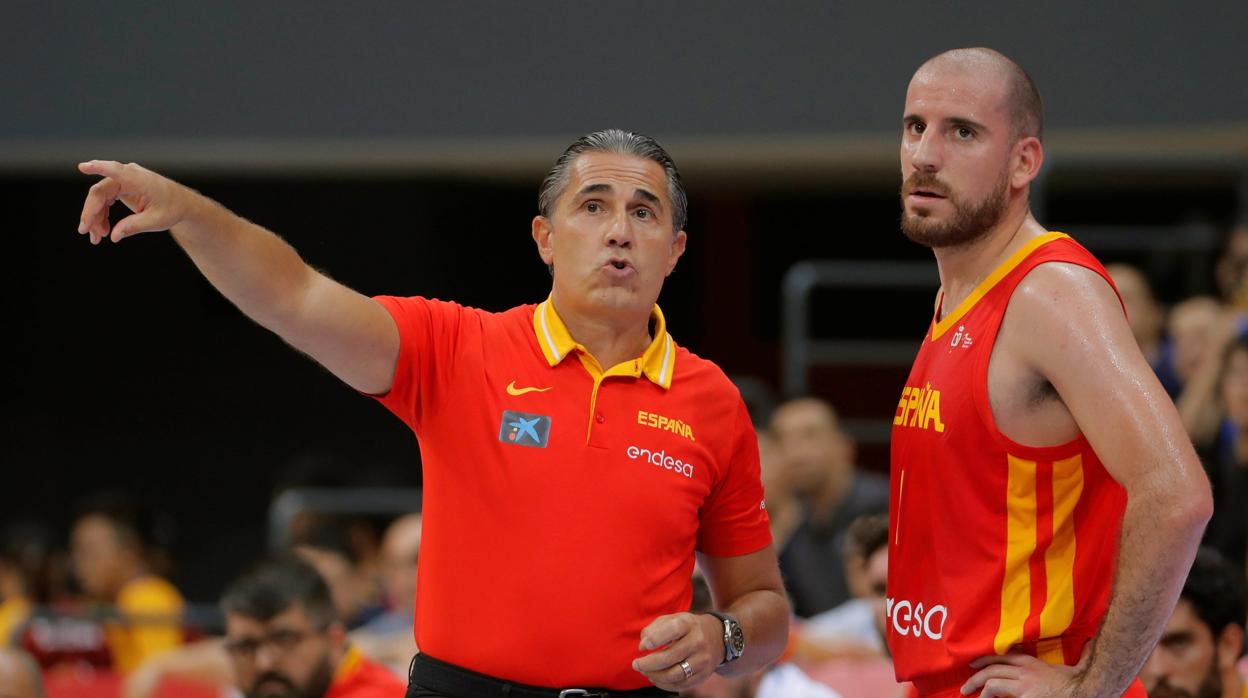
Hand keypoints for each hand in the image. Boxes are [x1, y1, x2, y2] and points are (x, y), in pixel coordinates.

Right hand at [77, 160, 196, 243]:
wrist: (181, 204)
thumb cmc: (173, 209)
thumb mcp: (157, 221)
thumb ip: (135, 226)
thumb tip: (114, 236)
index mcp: (140, 180)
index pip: (116, 170)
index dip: (99, 168)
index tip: (83, 167)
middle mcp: (128, 176)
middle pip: (100, 192)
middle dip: (90, 212)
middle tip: (85, 231)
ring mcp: (123, 181)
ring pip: (99, 198)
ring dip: (95, 217)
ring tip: (96, 238)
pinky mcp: (121, 188)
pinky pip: (105, 201)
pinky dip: (102, 216)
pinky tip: (103, 230)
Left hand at [632, 612, 723, 690]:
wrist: (718, 637)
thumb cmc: (687, 628)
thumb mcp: (673, 619)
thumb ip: (654, 628)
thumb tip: (643, 646)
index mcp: (688, 624)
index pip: (672, 630)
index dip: (655, 638)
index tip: (643, 646)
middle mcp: (698, 641)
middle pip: (670, 657)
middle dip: (648, 663)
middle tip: (636, 664)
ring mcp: (702, 660)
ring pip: (675, 674)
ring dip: (655, 676)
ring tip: (645, 672)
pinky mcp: (704, 674)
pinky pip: (681, 685)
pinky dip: (664, 684)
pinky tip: (655, 678)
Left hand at [962, 652, 1086, 696]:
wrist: (1087, 691)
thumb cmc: (1082, 683)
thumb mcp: (1073, 667)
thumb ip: (1078, 655)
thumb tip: (1090, 642)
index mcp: (1033, 663)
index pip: (1003, 656)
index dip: (986, 659)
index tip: (974, 663)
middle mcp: (1025, 671)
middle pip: (993, 669)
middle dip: (976, 676)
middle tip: (966, 685)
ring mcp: (1023, 684)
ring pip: (992, 682)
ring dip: (979, 689)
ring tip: (970, 695)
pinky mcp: (1024, 697)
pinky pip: (1000, 696)